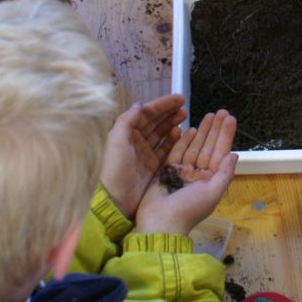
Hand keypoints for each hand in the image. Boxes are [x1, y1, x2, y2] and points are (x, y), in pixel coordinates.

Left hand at [100, 95, 187, 218]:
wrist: (118, 202)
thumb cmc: (116, 169)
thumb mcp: (116, 142)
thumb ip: (127, 121)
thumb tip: (139, 104)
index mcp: (127, 132)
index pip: (146, 113)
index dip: (161, 105)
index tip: (178, 99)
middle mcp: (136, 140)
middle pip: (155, 121)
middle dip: (169, 112)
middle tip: (184, 108)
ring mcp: (146, 153)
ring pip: (161, 133)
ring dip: (172, 124)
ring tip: (184, 118)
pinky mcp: (154, 166)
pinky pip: (165, 148)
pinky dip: (173, 140)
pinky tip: (180, 133)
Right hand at [134, 109, 237, 236]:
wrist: (160, 222)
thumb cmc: (188, 209)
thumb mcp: (211, 193)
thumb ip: (224, 174)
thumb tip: (234, 155)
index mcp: (210, 181)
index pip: (220, 153)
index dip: (225, 136)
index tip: (230, 118)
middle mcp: (198, 175)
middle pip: (208, 147)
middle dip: (215, 129)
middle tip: (221, 111)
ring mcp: (182, 172)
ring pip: (194, 147)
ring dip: (202, 131)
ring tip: (209, 115)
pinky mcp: (167, 170)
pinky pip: (177, 151)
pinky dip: (184, 140)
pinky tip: (191, 128)